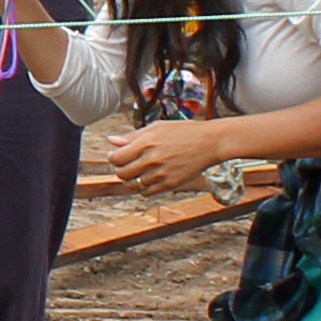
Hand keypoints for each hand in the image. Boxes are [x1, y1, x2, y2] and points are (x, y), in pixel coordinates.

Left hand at [93, 120, 211, 198]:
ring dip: (132, 179)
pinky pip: (146, 192)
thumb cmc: (184, 131)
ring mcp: (161, 174)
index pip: (116, 158)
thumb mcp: (156, 127)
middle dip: (120, 169)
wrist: (209, 143)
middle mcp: (151, 160)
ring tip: (139, 171)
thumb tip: (111, 141)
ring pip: (133, 185)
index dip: (113, 158)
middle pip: (122, 174)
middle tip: (127, 164)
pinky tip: (149, 178)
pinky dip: (144, 187)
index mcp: (146, 143)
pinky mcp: (170, 185)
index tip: (116, 156)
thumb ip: (132, 136)